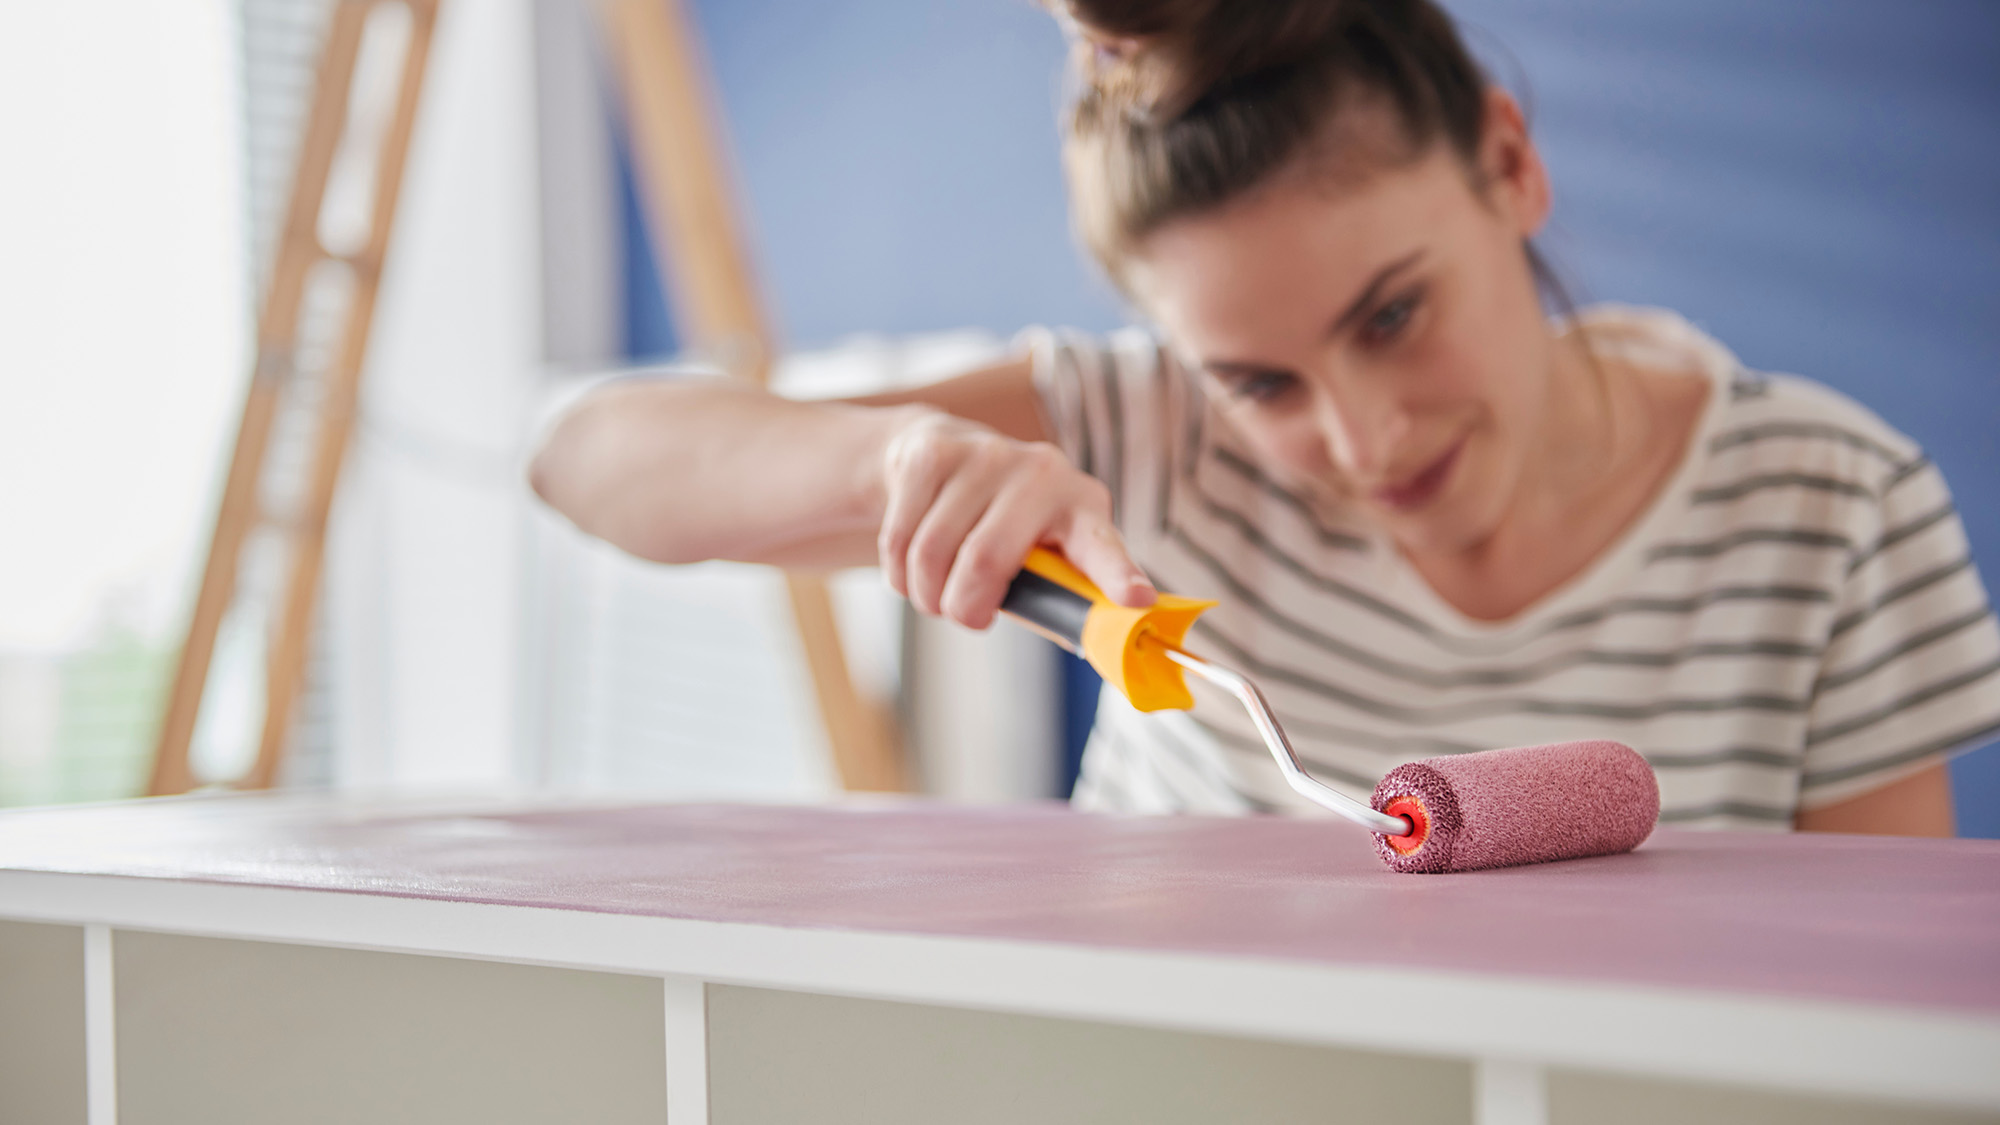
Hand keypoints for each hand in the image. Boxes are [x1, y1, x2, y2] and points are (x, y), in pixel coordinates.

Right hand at [877, 408, 1155, 628]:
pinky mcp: (932, 451)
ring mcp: (986, 455)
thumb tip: (1089, 649)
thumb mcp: (1041, 558)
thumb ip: (1058, 600)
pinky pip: (899, 539)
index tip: (1137, 600)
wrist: (943, 454)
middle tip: (963, 615)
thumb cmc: (1004, 527)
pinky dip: (897, 573)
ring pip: (932, 554)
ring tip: (935, 593)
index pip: (1102, 547)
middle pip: (986, 560)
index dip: (1119, 575)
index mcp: (1083, 507)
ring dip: (925, 595)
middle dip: (962, 607)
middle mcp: (1042, 472)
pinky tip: (910, 568)